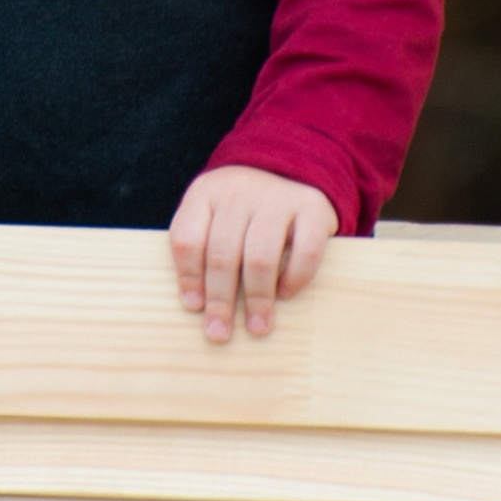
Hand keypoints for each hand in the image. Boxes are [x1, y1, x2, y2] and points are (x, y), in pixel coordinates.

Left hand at [169, 165, 338, 343]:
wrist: (290, 166)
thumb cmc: (241, 209)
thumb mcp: (212, 213)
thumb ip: (201, 247)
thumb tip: (197, 306)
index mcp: (206, 192)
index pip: (188, 238)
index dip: (188, 276)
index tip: (194, 307)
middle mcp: (238, 191)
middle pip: (222, 253)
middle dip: (220, 300)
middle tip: (219, 333)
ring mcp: (277, 197)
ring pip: (260, 256)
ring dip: (257, 297)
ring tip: (257, 326)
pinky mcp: (312, 208)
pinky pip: (305, 252)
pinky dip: (295, 279)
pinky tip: (285, 294)